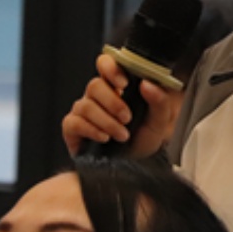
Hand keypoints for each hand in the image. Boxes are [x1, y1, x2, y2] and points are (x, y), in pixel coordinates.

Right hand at [61, 53, 183, 156]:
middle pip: (94, 85)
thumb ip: (159, 101)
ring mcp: (83, 111)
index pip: (106, 64)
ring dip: (106, 121)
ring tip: (122, 135)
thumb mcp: (159, 121)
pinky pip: (74, 122)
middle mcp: (98, 96)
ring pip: (85, 105)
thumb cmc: (143, 139)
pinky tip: (104, 138)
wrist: (135, 166)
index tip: (124, 83)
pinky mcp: (73, 129)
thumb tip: (148, 83)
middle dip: (113, 103)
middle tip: (128, 118)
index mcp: (117, 86)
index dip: (110, 68)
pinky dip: (91, 130)